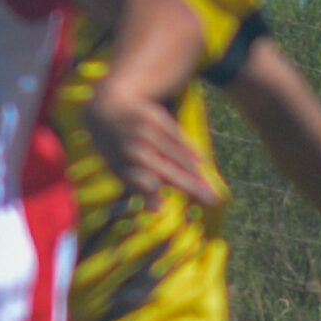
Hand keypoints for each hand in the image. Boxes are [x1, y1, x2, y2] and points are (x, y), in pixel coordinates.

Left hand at [83, 83, 219, 206]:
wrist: (108, 110)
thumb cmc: (117, 149)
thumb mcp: (119, 169)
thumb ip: (137, 187)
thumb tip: (156, 210)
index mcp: (122, 165)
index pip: (145, 183)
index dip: (155, 194)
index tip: (172, 206)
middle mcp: (134, 149)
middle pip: (168, 171)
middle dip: (191, 186)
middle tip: (212, 201)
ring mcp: (146, 132)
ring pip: (177, 155)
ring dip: (196, 172)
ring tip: (211, 189)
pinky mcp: (157, 118)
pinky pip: (178, 138)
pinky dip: (191, 151)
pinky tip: (202, 163)